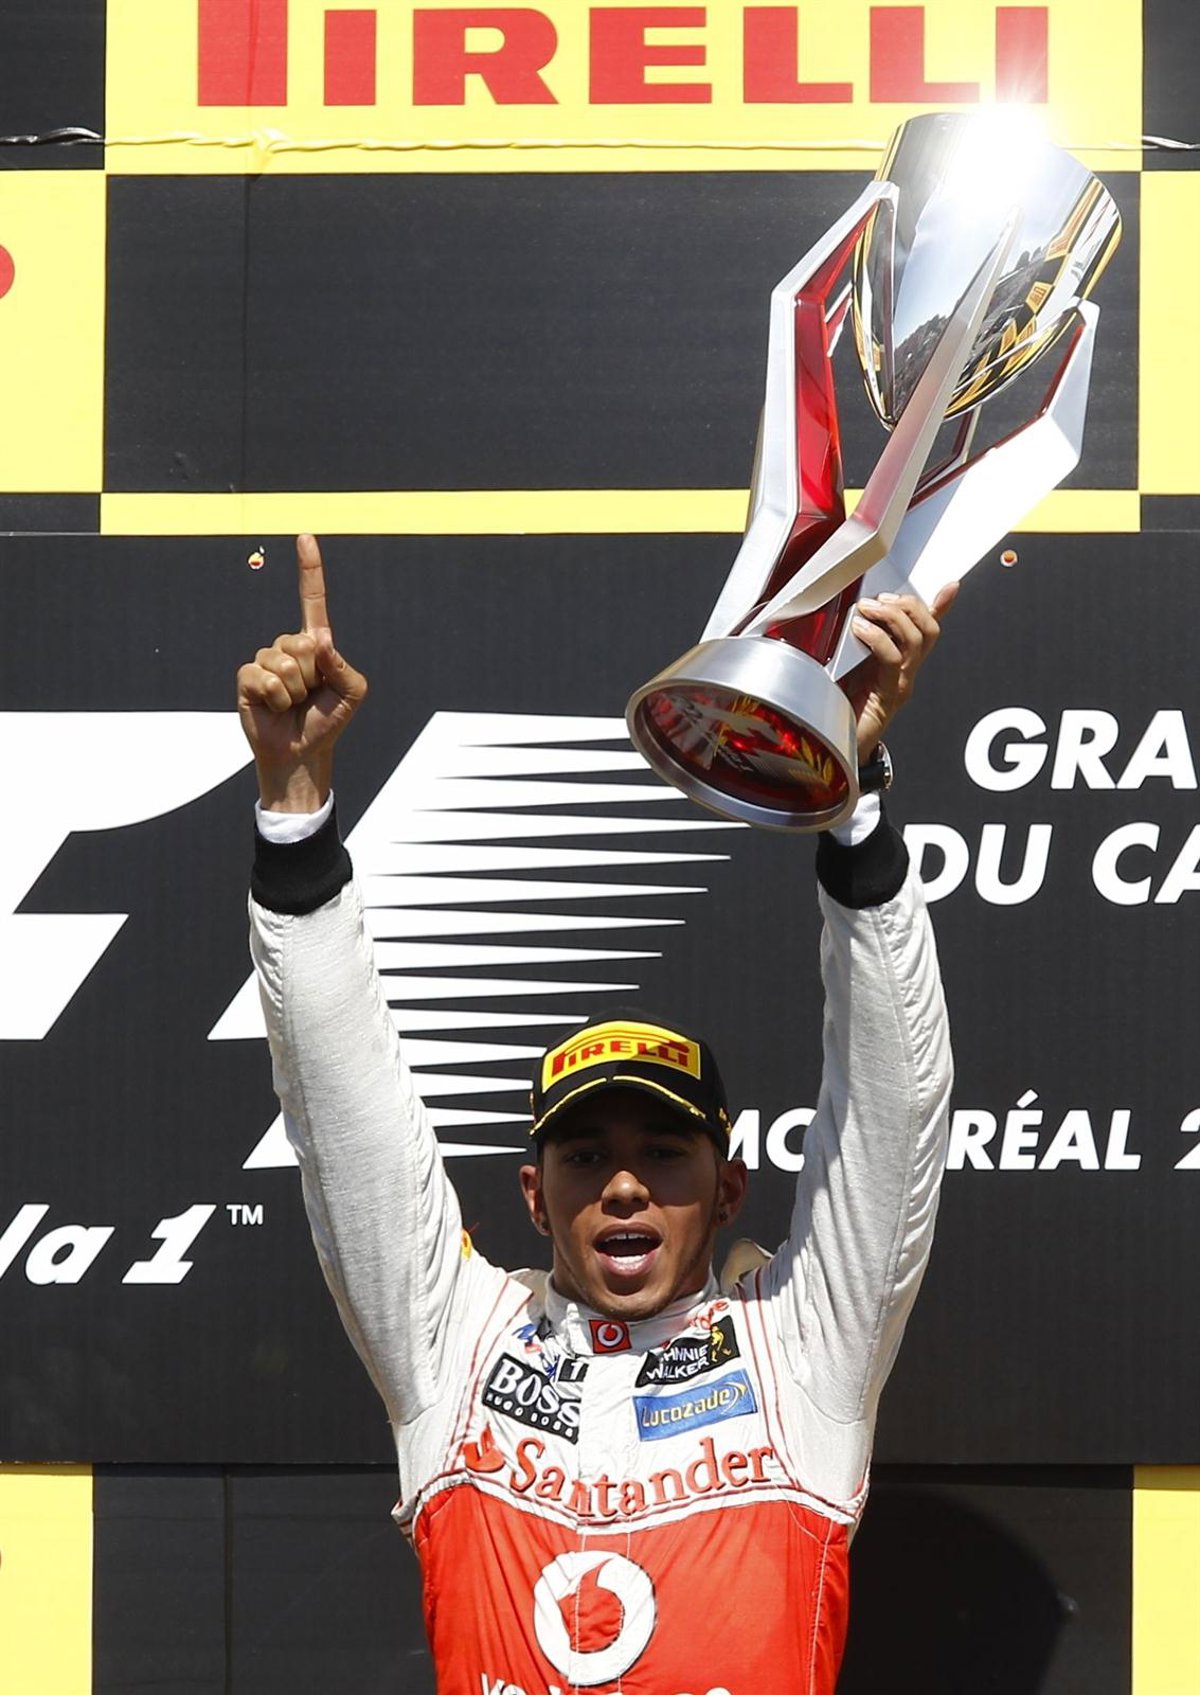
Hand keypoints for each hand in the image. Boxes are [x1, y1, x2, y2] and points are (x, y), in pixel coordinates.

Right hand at [236, 534, 368, 810]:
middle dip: (312, 674)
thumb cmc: (328, 720)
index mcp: (315, 644)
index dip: (309, 569)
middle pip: (302, 642)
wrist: (303, 752)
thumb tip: (317, 640)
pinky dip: (274, 697)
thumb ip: (343, 664)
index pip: (312, 600)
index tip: (305, 537)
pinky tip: (274, 707)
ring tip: (293, 704)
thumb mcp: (353, 692)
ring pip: (284, 663)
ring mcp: (265, 661)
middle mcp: (288, 647)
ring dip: (294, 690)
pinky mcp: (247, 679)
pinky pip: (263, 677)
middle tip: (310, 695)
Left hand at [842, 582, 957, 762]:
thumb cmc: (837, 711)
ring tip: (868, 610)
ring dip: (894, 617)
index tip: (951, 585)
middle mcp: (906, 674)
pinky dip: (878, 638)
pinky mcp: (888, 696)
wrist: (836, 750)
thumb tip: (846, 620)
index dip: (941, 606)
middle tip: (880, 600)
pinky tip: (860, 630)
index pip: (927, 631)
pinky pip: (893, 660)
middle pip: (929, 630)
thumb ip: (851, 646)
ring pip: (918, 640)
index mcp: (898, 665)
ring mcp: (900, 685)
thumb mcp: (845, 668)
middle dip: (909, 606)